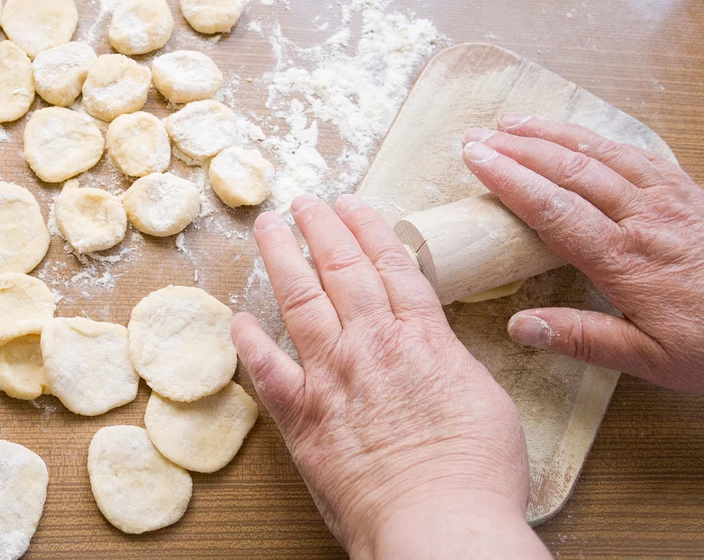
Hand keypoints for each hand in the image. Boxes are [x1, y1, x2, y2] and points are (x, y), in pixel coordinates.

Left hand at [232, 195, 549, 559]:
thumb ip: (451, 363)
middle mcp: (372, 344)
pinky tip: (238, 318)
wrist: (440, 525)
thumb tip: (435, 351)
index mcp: (423, 338)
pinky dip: (249, 342)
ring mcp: (332, 376)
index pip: (391, 264)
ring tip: (269, 226)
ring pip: (300, 300)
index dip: (367, 227)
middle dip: (322, 226)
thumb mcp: (486, 401)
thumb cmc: (476, 474)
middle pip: (342, 269)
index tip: (351, 203)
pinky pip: (267, 370)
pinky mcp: (302, 416)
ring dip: (283, 257)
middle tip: (304, 200)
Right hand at [463, 115, 703, 393]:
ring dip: (554, 133)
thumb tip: (519, 327)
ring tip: (514, 121)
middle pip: (572, 169)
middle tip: (477, 136)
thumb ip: (583, 339)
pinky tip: (580, 134)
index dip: (510, 179)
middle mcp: (646, 219)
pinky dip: (600, 137)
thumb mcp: (650, 359)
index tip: (475, 159)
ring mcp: (671, 199)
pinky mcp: (689, 193)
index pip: (554, 208)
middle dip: (519, 148)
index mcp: (628, 260)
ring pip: (603, 152)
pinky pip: (639, 152)